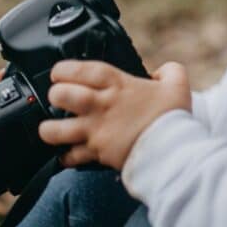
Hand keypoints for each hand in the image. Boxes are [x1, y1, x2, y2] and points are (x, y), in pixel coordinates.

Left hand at [37, 60, 190, 170]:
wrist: (173, 151)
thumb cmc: (174, 117)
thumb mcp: (178, 83)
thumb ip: (168, 71)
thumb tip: (159, 73)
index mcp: (118, 85)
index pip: (80, 70)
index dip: (63, 69)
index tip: (60, 73)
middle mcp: (101, 106)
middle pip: (60, 95)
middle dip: (55, 95)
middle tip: (59, 98)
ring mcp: (96, 131)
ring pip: (55, 130)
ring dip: (49, 129)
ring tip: (51, 128)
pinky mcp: (97, 153)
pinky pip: (70, 157)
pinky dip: (66, 157)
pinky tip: (67, 154)